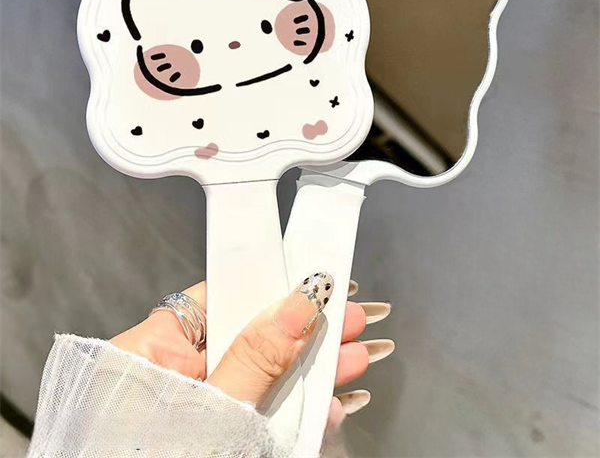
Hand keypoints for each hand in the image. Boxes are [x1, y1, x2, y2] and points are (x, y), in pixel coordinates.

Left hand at [112, 275, 392, 424]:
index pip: (221, 294)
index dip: (273, 283)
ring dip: (309, 368)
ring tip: (352, 357)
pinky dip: (293, 408)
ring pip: (259, 372)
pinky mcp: (208, 430)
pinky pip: (255, 408)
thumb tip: (298, 304)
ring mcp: (191, 402)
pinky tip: (328, 403)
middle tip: (347, 319)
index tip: (317, 280)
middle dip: (305, 328)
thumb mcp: (213, 413)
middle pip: (249, 332)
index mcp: (153, 349)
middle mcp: (171, 370)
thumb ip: (255, 360)